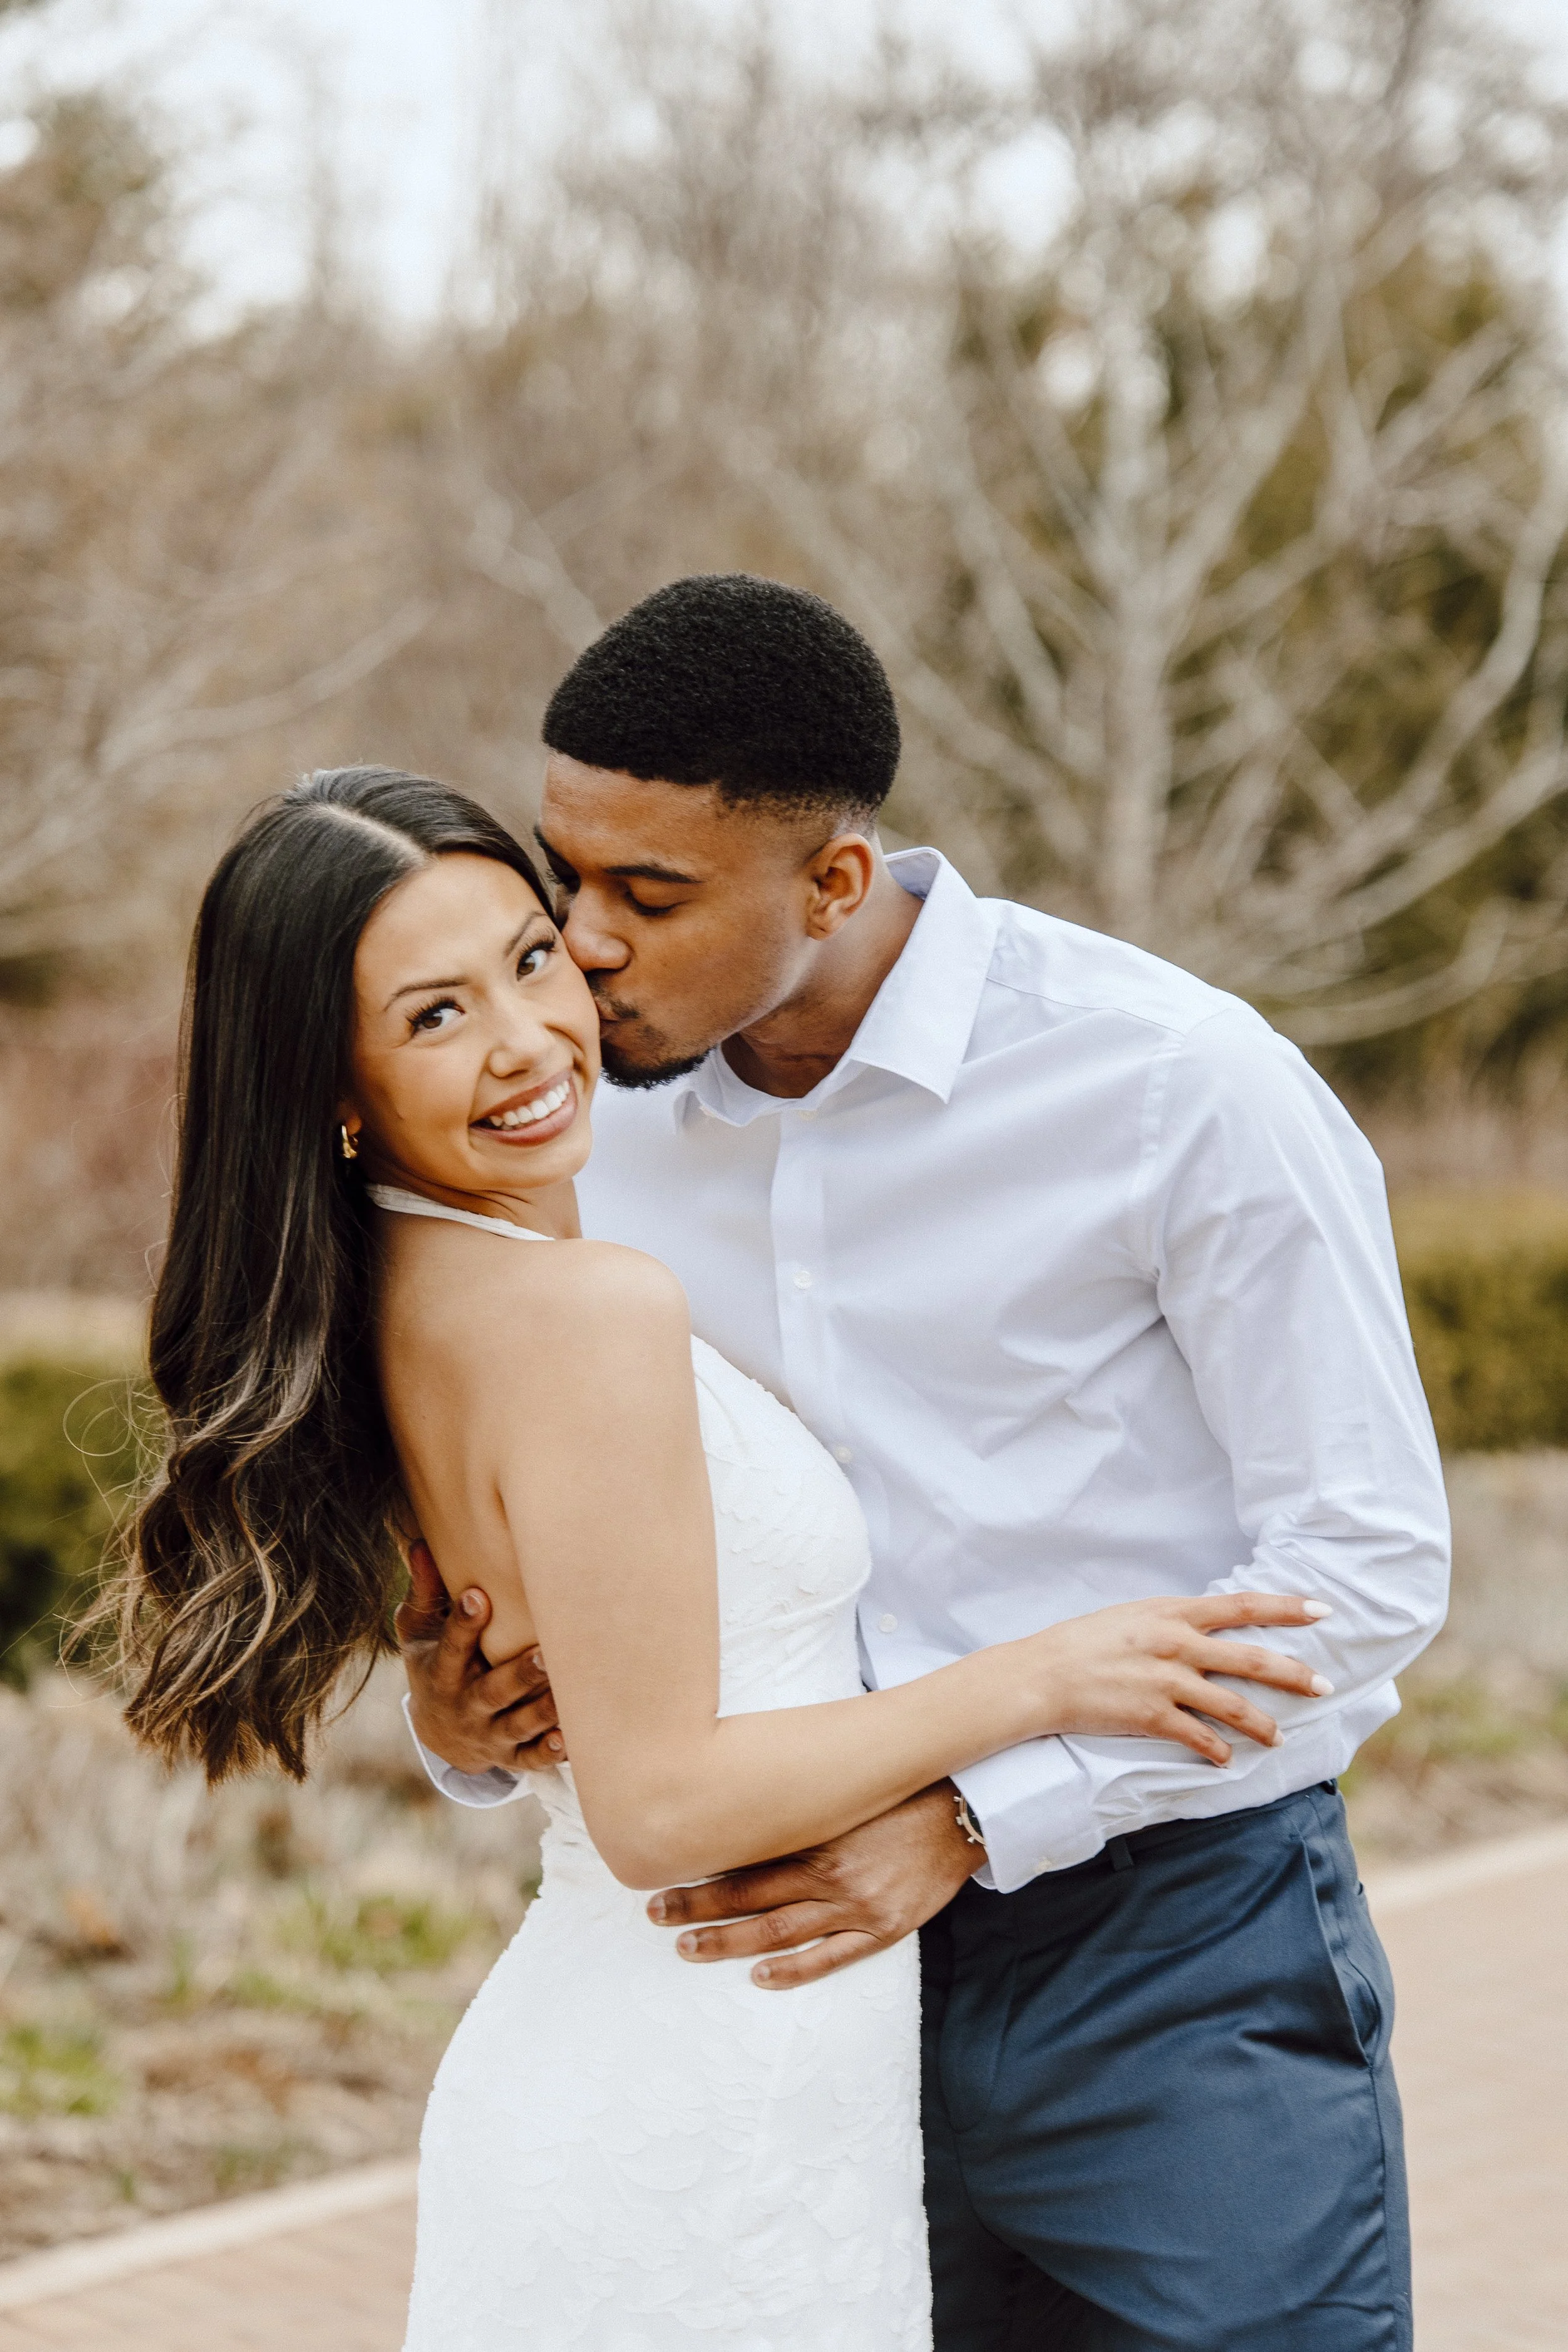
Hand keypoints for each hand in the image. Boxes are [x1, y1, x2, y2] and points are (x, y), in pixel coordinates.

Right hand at [395, 1538, 565, 1774]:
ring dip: (543, 1713)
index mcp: (441, 1673)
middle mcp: (466, 1706)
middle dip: (518, 1676)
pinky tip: (569, 1739)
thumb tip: (420, 1543)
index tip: (477, 1594)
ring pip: (519, 1726)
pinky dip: (549, 1752)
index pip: (451, 1647)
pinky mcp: (511, 1755)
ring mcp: (490, 1733)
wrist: (438, 1734)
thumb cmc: (433, 1664)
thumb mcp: (418, 1632)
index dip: (462, 1623)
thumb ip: (424, 1593)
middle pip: (493, 1692)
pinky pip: (530, 1759)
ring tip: (567, 1693)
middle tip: (544, 1654)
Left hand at [647, 1780, 981, 1989]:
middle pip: (751, 1897)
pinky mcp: (884, 1927)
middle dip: (700, 1909)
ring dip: (730, 1942)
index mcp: (817, 1834)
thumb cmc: (896, 1796)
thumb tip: (744, 1809)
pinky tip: (761, 1976)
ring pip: (781, 1931)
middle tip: (657, 1916)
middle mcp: (831, 1872)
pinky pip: (832, 1956)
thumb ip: (799, 1807)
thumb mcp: (843, 1793)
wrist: (961, 1812)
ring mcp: (857, 1904)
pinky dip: (794, 1970)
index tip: (659, 1881)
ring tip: (689, 1948)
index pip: (745, 1861)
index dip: (700, 1875)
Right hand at [1033, 1589, 1333, 1766]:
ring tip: (1280, 1738)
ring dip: (1263, 1725)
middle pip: (1251, 1659)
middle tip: (1325, 1686)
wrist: (1042, 1675)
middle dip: (1294, 1674)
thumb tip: (1210, 1629)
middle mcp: (1176, 1644)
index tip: (1323, 1611)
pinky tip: (1227, 1760)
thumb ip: (1175, 1622)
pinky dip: (1218, 1750)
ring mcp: (1165, 1681)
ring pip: (1233, 1706)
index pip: (1242, 1605)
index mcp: (1172, 1612)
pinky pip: (1199, 1738)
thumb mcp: (1134, 1617)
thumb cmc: (1085, 1642)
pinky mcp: (1152, 1717)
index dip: (1286, 1608)